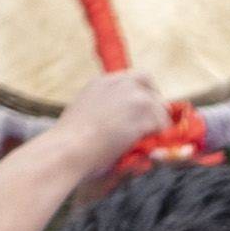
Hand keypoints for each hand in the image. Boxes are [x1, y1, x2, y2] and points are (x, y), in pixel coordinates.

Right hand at [49, 66, 181, 181]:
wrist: (66, 150)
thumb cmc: (68, 145)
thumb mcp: (85, 118)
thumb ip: (106, 112)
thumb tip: (124, 127)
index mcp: (103, 82)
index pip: (136, 80)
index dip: (143, 96)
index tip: (143, 112)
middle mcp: (121, 83)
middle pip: (152, 90)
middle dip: (155, 109)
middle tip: (151, 129)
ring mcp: (134, 96)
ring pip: (160, 111)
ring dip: (154, 129)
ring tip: (140, 147)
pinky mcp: (144, 111)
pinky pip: (163, 127)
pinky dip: (157, 140)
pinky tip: (142, 150)